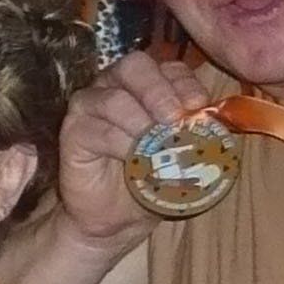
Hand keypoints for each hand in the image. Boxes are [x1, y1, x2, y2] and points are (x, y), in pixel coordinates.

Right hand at [52, 51, 217, 249]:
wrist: (119, 217)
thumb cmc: (152, 177)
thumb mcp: (182, 151)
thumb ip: (195, 130)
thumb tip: (211, 120)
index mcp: (148, 84)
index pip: (169, 68)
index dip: (185, 84)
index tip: (197, 109)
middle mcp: (115, 85)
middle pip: (134, 66)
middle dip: (159, 91)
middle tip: (174, 120)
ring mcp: (89, 106)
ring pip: (113, 98)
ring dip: (140, 121)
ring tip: (156, 146)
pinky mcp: (72, 132)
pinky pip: (95, 129)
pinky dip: (120, 143)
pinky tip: (133, 160)